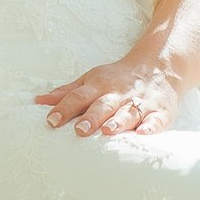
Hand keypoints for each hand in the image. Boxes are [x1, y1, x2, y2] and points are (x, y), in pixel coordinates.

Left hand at [35, 50, 182, 137]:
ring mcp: (140, 102)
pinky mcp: (160, 111)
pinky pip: (156, 119)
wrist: (158, 66)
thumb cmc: (117, 78)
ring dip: (118, 121)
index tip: (51, 121)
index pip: (78, 97)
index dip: (64, 108)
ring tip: (107, 131)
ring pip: (128, 112)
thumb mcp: (90, 80)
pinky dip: (151, 126)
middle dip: (91, 118)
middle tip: (79, 131)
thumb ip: (66, 93)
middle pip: (103, 105)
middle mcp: (118, 94)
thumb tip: (38, 101)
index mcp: (99, 85)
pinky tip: (143, 133)